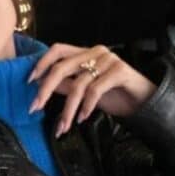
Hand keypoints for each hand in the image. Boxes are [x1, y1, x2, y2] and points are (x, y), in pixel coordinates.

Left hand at [28, 44, 156, 136]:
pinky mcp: (119, 71)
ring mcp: (108, 60)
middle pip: (62, 66)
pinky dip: (86, 106)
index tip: (29, 81)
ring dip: (68, 109)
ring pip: (78, 84)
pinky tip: (83, 118)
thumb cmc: (115, 95)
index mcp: (85, 52)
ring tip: (64, 126)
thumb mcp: (85, 91)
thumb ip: (66, 85)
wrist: (145, 102)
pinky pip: (95, 90)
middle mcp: (96, 52)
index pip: (57, 50)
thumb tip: (41, 84)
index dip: (41, 63)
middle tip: (35, 107)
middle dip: (46, 89)